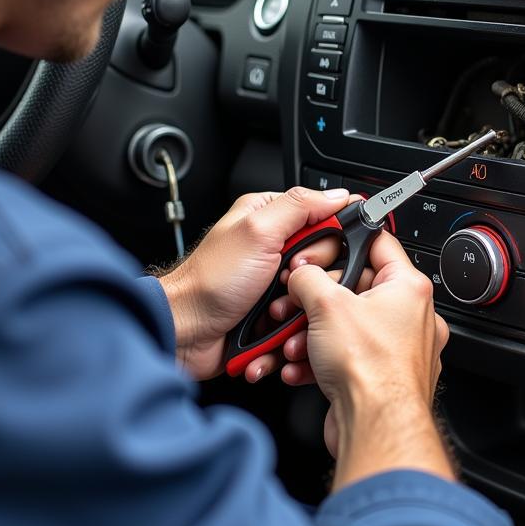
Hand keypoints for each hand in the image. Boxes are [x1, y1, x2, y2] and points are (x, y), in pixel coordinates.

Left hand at [159, 186, 369, 380]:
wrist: (187, 330)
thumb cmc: (209, 281)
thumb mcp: (257, 232)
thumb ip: (299, 207)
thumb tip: (338, 195)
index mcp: (271, 217)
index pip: (326, 219)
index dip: (325, 242)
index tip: (305, 257)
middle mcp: (276, 246)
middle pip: (327, 261)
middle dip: (309, 279)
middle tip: (284, 282)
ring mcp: (277, 280)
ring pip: (318, 294)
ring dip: (299, 308)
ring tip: (273, 311)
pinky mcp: (277, 311)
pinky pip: (303, 319)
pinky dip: (291, 328)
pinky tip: (271, 328)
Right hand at [285, 231, 452, 485]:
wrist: (375, 428)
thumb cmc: (371, 371)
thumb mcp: (326, 305)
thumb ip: (308, 277)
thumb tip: (302, 274)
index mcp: (409, 288)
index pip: (379, 244)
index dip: (346, 240)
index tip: (326, 242)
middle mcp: (412, 317)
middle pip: (357, 289)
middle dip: (318, 300)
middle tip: (297, 301)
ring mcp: (399, 350)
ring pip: (348, 327)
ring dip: (313, 334)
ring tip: (296, 341)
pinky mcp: (384, 378)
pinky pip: (348, 357)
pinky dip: (321, 359)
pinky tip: (300, 367)